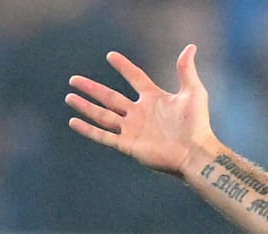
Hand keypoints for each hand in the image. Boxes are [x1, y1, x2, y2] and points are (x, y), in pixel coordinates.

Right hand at [65, 44, 215, 175]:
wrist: (195, 152)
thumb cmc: (198, 124)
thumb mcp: (194, 92)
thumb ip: (186, 70)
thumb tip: (191, 47)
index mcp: (154, 99)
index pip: (135, 78)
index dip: (124, 67)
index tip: (110, 56)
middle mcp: (140, 113)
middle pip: (110, 97)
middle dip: (92, 88)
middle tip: (74, 79)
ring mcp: (133, 129)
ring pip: (103, 115)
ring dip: (86, 106)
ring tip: (69, 97)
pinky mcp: (128, 145)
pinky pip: (104, 136)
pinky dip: (88, 129)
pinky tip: (73, 122)